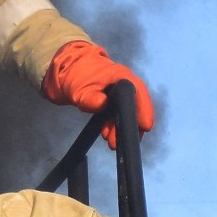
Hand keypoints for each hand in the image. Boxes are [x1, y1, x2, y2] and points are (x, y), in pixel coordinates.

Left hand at [42, 40, 156, 145]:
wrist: (70, 72)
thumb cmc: (77, 76)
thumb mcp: (79, 89)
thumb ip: (89, 98)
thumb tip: (102, 104)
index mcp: (121, 75)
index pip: (138, 92)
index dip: (144, 109)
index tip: (146, 126)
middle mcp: (126, 84)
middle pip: (134, 106)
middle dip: (130, 126)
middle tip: (123, 142)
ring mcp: (121, 93)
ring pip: (126, 113)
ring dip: (120, 129)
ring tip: (112, 143)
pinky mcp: (115, 102)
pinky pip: (118, 115)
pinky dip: (114, 126)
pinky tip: (106, 135)